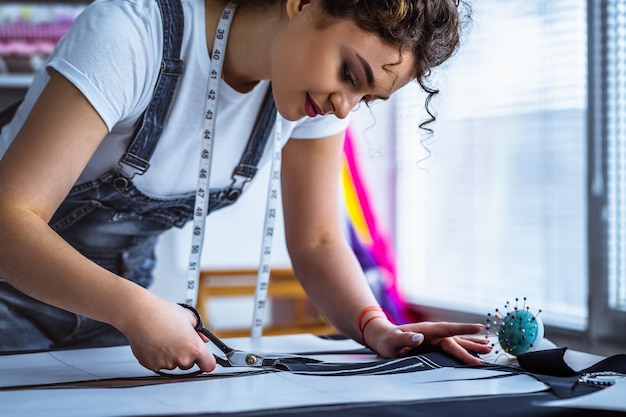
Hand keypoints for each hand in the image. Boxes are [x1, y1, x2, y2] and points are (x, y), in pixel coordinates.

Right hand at [119, 299, 215, 373]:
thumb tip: (204, 339)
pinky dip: (158, 357)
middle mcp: (181, 358)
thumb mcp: (188, 317)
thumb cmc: (162, 313)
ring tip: (164, 338)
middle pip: (190, 364)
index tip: (204, 358)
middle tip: (178, 340)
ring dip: (172, 356)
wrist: (139, 314)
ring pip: (174, 364)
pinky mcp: (151, 365)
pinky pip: (159, 364)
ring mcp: (166, 364)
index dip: (207, 361)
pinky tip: (155, 343)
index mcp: (194, 347)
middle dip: (187, 354)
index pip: (209, 365)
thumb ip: (200, 331)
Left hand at [370, 321, 491, 364]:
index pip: (447, 329)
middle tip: (489, 349)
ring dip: (472, 344)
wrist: (384, 338)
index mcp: (426, 330)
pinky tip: (476, 348)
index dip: (462, 328)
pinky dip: (465, 347)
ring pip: (457, 341)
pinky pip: (453, 346)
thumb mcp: (392, 341)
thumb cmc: (387, 341)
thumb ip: (404, 339)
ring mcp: (435, 339)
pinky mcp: (435, 345)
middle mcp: (433, 333)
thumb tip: (418, 337)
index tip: (478, 327)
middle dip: (472, 344)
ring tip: (489, 347)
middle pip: (455, 339)